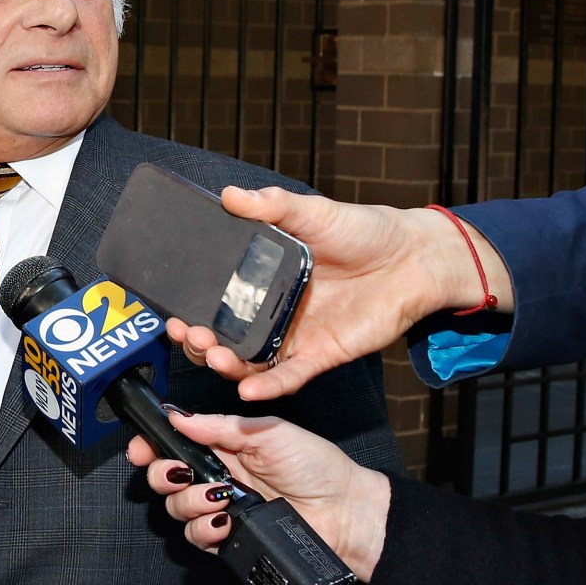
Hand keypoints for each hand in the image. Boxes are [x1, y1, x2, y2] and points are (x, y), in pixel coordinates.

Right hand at [127, 410, 391, 581]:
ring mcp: (222, 510)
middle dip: (164, 474)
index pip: (176, 444)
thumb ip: (220, 426)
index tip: (141, 448)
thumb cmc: (316, 466)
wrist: (346, 512)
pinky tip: (225, 521)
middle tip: (181, 473)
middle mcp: (218, 477)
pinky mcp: (230, 539)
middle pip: (167, 477)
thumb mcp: (268, 433)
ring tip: (220, 497)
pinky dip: (204, 529)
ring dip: (190, 501)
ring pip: (178, 509)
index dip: (152, 445)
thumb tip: (177, 416)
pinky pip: (197, 538)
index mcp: (225, 447)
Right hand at [167, 186, 510, 399]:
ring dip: (227, 364)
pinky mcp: (321, 354)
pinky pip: (290, 377)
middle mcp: (273, 311)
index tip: (171, 311)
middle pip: (225, 336)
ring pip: (250, 361)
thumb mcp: (314, 212)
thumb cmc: (365, 230)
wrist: (414, 256)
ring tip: (214, 356)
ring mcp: (296, 336)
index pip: (216, 300)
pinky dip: (269, 386)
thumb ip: (272, 206)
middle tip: (187, 333)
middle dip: (200, 341)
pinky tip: (247, 389)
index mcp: (264, 279)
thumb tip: (230, 195)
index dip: (191, 309)